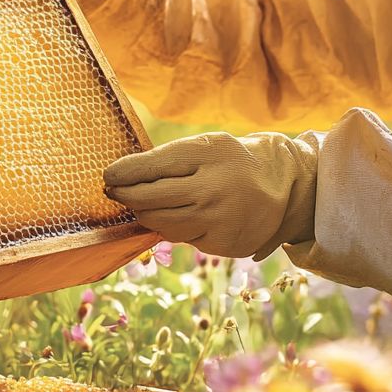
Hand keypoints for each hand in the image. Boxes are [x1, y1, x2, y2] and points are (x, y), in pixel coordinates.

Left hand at [103, 132, 316, 259]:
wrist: (283, 187)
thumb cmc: (231, 162)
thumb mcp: (207, 146)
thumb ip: (169, 159)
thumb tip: (120, 177)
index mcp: (207, 154)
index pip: (151, 166)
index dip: (123, 173)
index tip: (108, 175)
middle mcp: (212, 188)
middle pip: (149, 199)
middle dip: (126, 195)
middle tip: (114, 191)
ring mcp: (218, 220)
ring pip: (161, 223)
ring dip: (145, 214)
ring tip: (141, 203)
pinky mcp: (222, 245)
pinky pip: (183, 238)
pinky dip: (174, 228)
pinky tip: (179, 215)